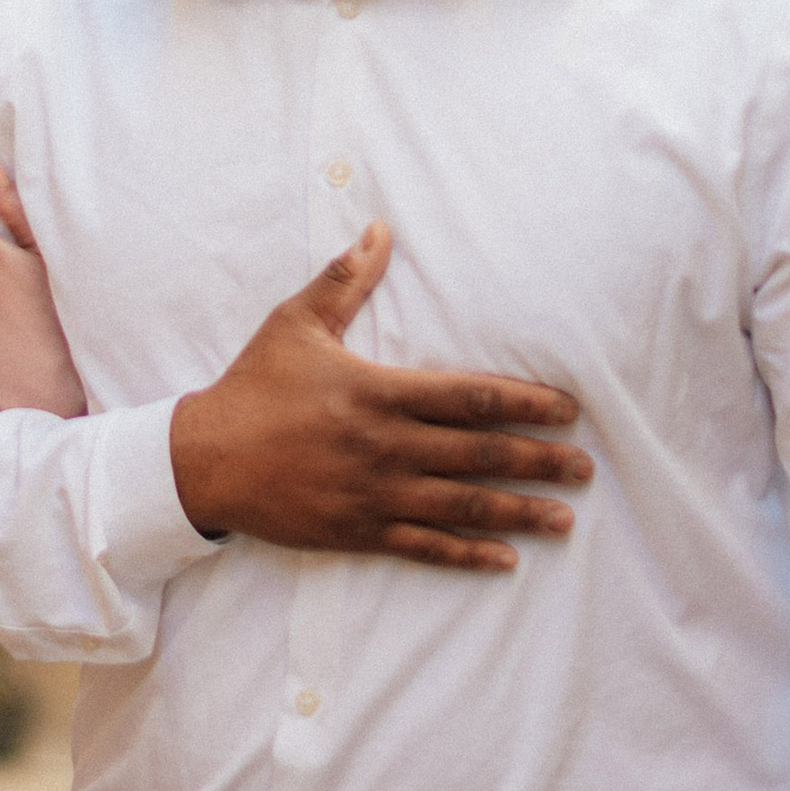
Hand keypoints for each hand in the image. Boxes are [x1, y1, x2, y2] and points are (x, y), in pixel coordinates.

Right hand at [168, 222, 591, 568]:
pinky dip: (468, 554)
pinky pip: (425, 546)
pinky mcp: (358, 531)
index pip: (470, 398)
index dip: (525, 403)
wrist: (205, 460)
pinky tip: (505, 560)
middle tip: (584, 468)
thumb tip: (379, 230)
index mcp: (379, 392)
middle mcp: (386, 446)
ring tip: (564, 518)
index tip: (567, 409)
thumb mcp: (295, 323)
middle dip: (538, 461)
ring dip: (518, 512)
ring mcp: (375, 493)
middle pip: (479, 455)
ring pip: (462, 506)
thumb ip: (344, 280)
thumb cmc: (253, 388)